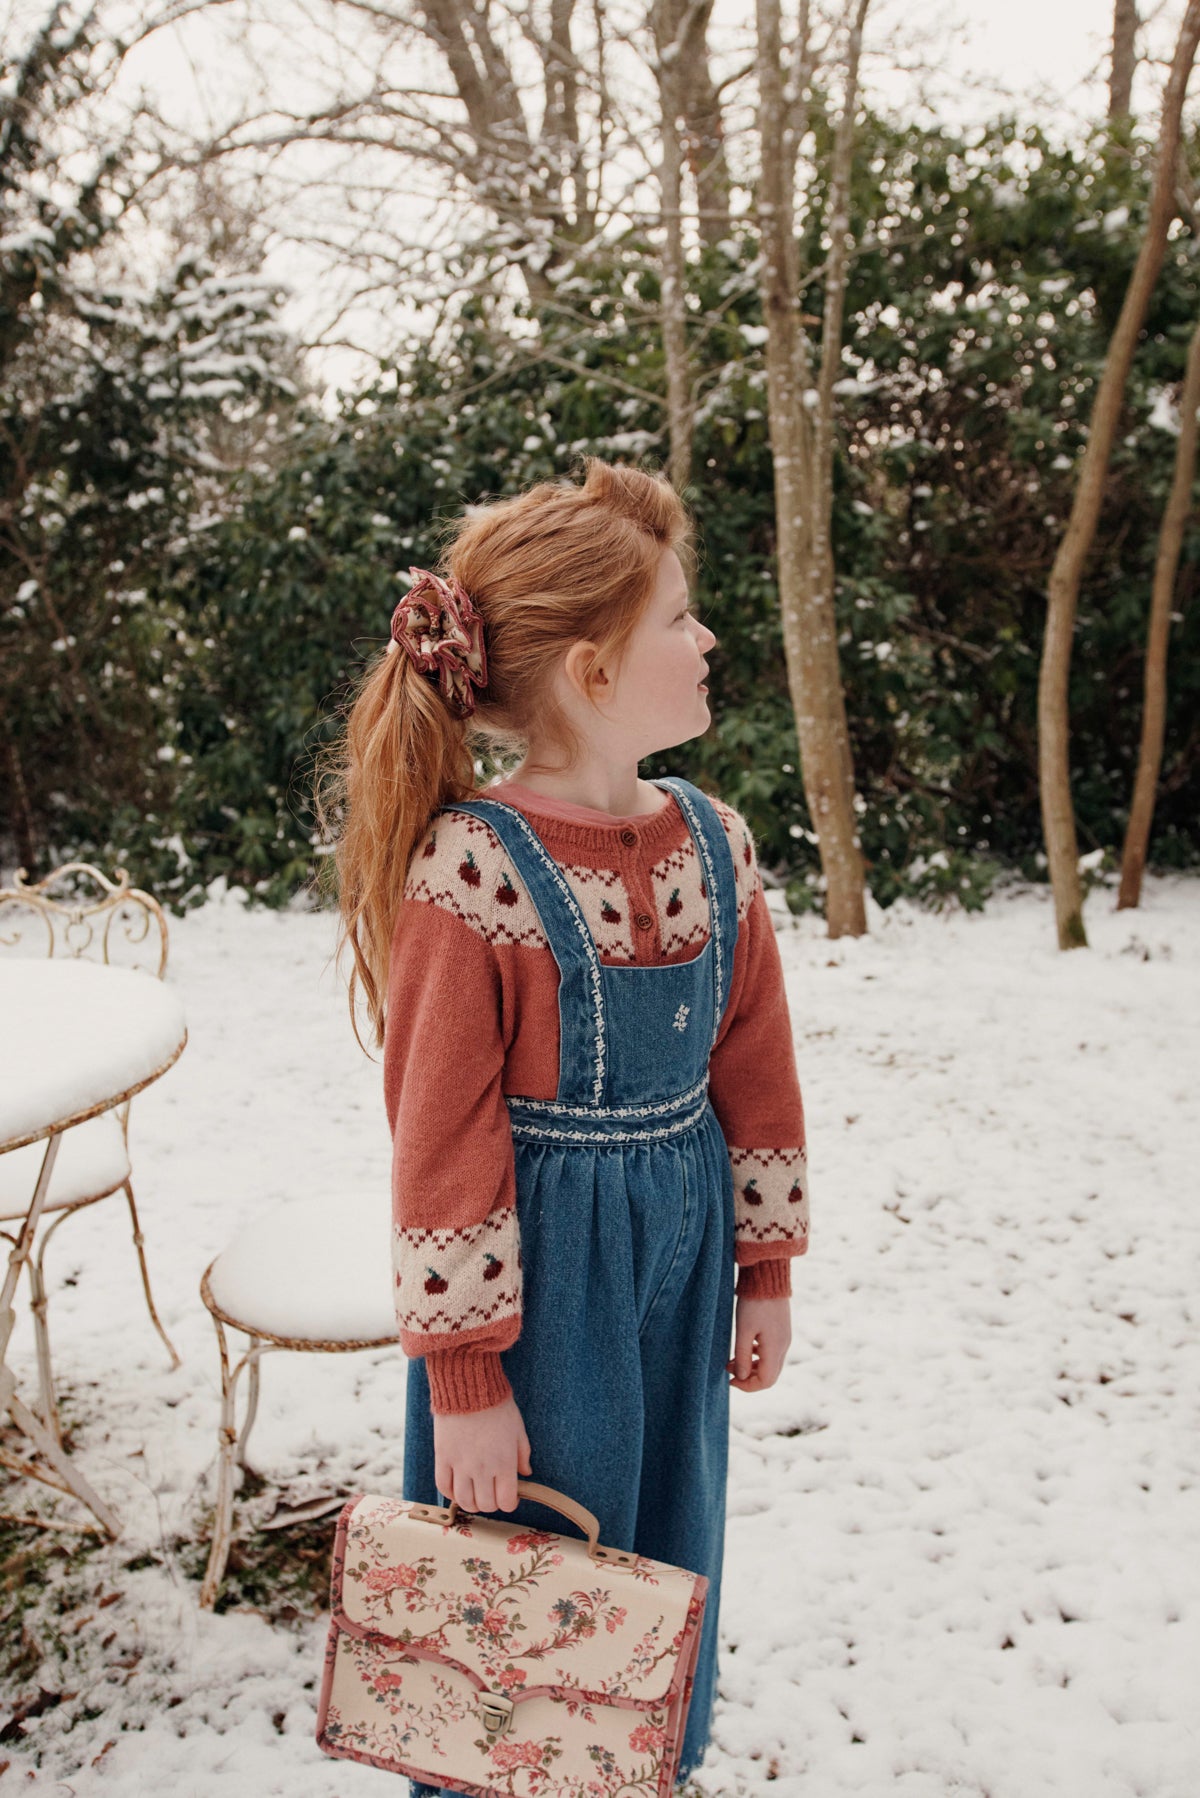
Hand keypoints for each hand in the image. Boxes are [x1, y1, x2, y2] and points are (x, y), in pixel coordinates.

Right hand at [433, 1393, 532, 1513]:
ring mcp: (460, 1465)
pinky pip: (443, 1486)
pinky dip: (450, 1493)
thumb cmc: (498, 1405)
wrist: (469, 1387)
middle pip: (486, 1505)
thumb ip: (523, 1454)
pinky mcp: (443, 1457)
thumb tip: (526, 1473)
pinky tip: (457, 1487)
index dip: (509, 1502)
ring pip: (465, 1501)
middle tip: (491, 1492)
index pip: (506, 1502)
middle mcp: (482, 1469)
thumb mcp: (518, 1428)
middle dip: (491, 1503)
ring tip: (474, 1493)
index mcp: (504, 1463)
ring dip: (471, 1503)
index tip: (508, 1495)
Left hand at [726, 1294, 790, 1391]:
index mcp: (775, 1348)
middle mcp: (784, 1346)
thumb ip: (742, 1356)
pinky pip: (771, 1351)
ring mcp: (784, 1337)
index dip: (748, 1386)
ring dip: (752, 1366)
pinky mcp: (781, 1329)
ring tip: (731, 1359)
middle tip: (729, 1369)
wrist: (768, 1276)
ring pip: (770, 1364)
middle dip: (749, 1378)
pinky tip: (744, 1346)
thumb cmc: (754, 1303)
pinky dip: (757, 1355)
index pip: (766, 1381)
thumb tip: (741, 1377)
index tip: (730, 1380)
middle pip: (770, 1375)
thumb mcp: (743, 1330)